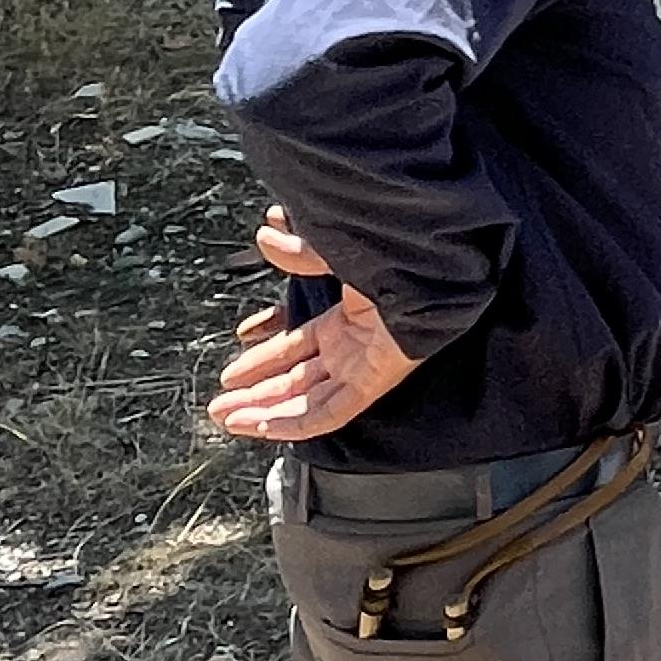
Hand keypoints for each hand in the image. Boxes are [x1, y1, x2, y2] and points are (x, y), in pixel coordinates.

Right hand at [207, 212, 421, 444]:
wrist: (442, 265)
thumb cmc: (403, 253)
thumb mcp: (340, 248)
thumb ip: (303, 250)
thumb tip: (266, 234)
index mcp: (348, 318)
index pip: (296, 348)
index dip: (262, 360)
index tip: (230, 374)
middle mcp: (354, 346)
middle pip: (297, 380)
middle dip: (255, 394)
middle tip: (218, 406)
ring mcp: (365, 366)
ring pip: (307, 401)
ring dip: (265, 411)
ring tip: (227, 419)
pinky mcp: (376, 381)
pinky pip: (333, 412)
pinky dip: (297, 421)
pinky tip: (264, 426)